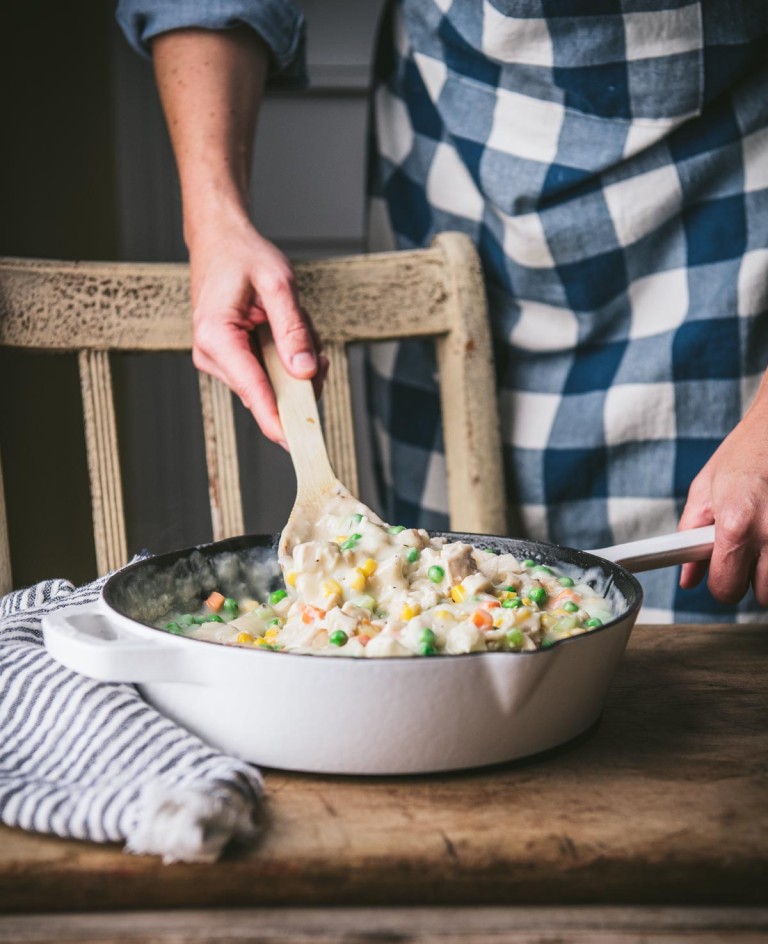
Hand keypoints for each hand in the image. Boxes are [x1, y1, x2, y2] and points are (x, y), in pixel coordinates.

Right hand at [188, 211, 326, 445]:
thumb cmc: (244, 256)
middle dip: (300, 375)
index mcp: (217, 337)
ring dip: (293, 359)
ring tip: (292, 321)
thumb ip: (293, 330)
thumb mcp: (278, 285)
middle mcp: (212, 356)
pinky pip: (268, 373)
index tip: (299, 446)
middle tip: (315, 345)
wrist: (219, 240)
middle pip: (268, 393)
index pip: (254, 392)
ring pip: (273, 384)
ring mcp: (219, 361)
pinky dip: (285, 355)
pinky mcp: (230, 360)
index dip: (280, 421)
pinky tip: (284, 328)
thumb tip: (305, 372)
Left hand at [678, 378, 767, 605]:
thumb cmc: (744, 454)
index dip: (722, 585)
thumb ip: (690, 536)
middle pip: (764, 595)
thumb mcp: (705, 489)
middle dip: (755, 581)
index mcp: (736, 524)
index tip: (725, 576)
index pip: (727, 588)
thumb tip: (687, 579)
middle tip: (752, 556)